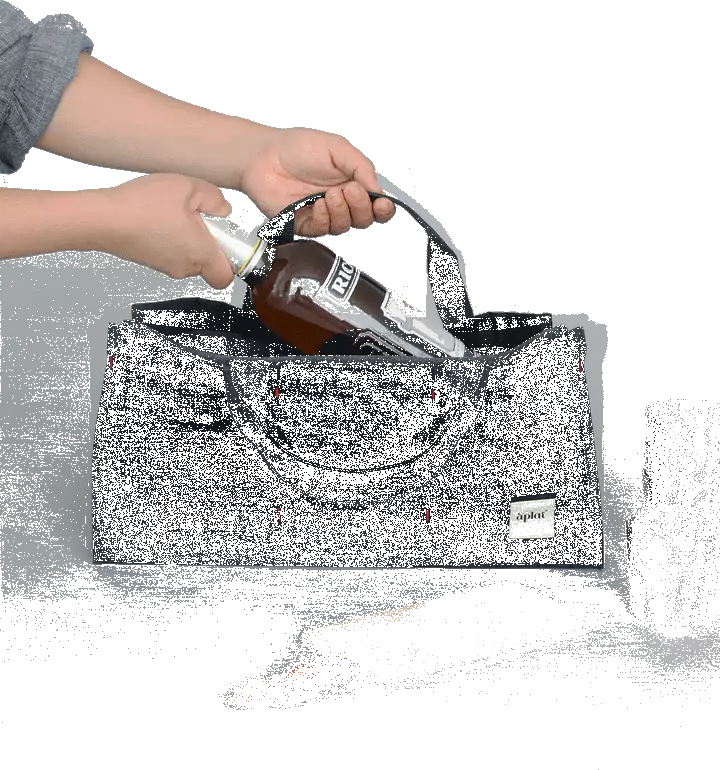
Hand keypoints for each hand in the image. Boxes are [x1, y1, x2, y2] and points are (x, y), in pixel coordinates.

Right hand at [98, 173, 233, 288]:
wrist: (102, 219)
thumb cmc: (150, 204)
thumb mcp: (189, 188)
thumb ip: (214, 199)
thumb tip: (223, 212)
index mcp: (201, 255)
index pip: (225, 277)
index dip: (231, 263)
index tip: (225, 241)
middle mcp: (185, 268)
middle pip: (206, 264)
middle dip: (207, 244)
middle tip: (196, 217)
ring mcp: (164, 268)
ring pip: (187, 258)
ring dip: (186, 239)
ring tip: (172, 213)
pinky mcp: (148, 262)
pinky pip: (168, 253)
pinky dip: (167, 239)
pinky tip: (155, 218)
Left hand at [239, 128, 395, 236]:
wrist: (265, 157)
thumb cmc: (298, 149)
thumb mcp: (337, 149)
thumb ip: (360, 167)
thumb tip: (377, 190)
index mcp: (352, 185)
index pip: (376, 206)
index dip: (383, 209)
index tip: (382, 204)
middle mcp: (340, 203)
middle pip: (364, 220)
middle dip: (361, 207)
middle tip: (349, 190)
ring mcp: (323, 216)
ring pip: (344, 227)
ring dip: (340, 211)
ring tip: (329, 194)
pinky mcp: (304, 225)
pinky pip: (322, 231)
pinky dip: (323, 218)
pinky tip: (316, 203)